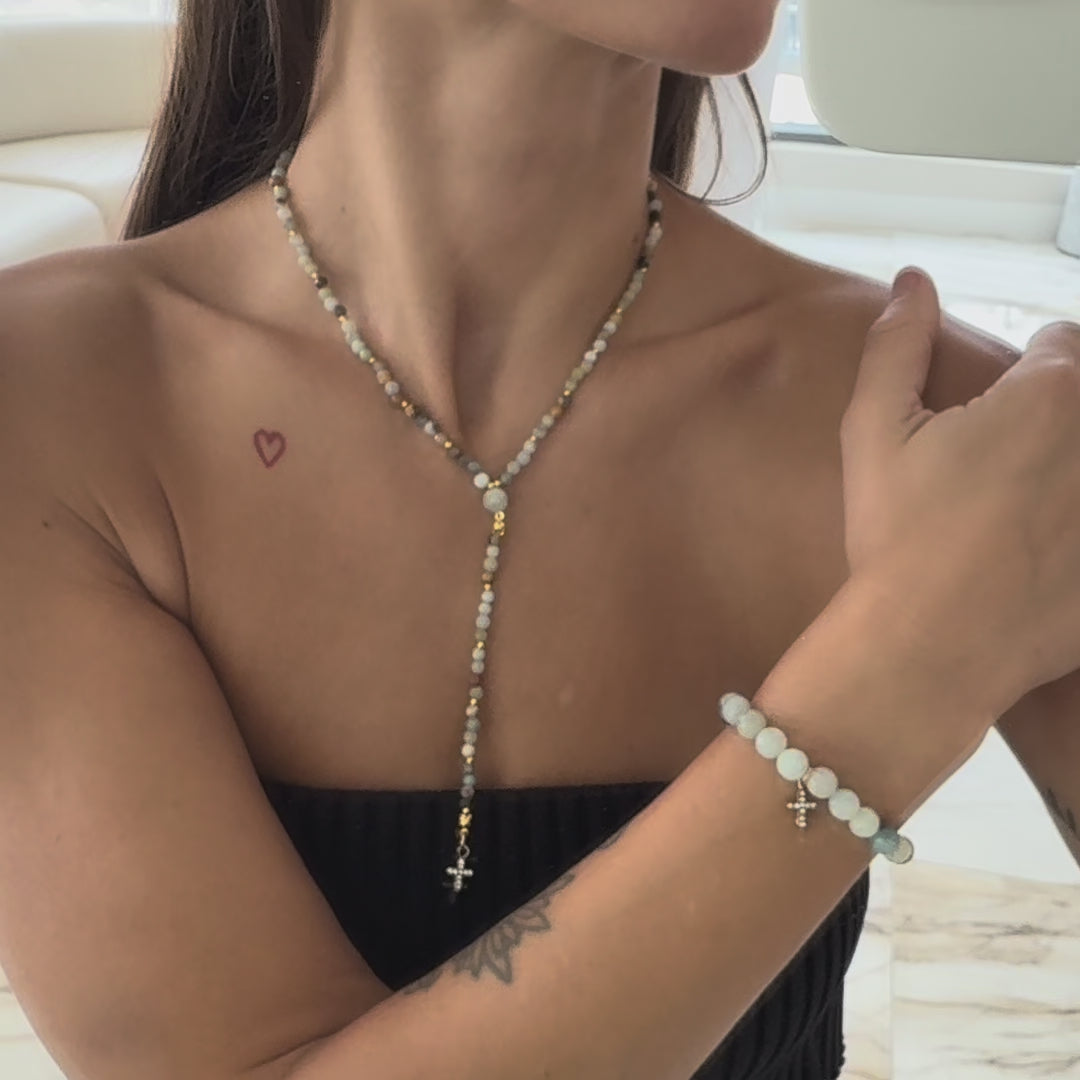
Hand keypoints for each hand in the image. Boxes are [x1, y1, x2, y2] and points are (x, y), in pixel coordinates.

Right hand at [839, 266, 1079, 720]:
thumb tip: (914, 279)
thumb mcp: (873, 431)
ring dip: (1068, 470)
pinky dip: (1074, 531)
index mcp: (1050, 394)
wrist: (933, 643)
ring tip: (1020, 508)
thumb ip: (897, 345)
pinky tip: (1045, 554)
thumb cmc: (898, 533)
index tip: (998, 411)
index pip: (1064, 345)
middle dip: (1059, 419)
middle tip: (1009, 465)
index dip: (1027, 373)